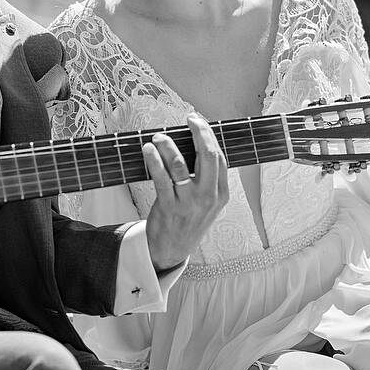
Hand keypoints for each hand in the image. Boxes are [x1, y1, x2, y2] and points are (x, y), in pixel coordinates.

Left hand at [144, 113, 228, 269]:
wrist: (172, 250)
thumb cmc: (188, 220)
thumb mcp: (207, 203)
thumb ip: (207, 178)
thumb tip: (197, 144)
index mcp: (221, 194)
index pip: (219, 157)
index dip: (209, 135)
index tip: (197, 121)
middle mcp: (208, 197)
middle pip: (208, 155)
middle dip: (199, 132)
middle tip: (189, 119)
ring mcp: (189, 202)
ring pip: (180, 164)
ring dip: (168, 145)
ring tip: (158, 137)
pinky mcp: (169, 207)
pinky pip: (161, 178)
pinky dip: (154, 160)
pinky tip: (148, 150)